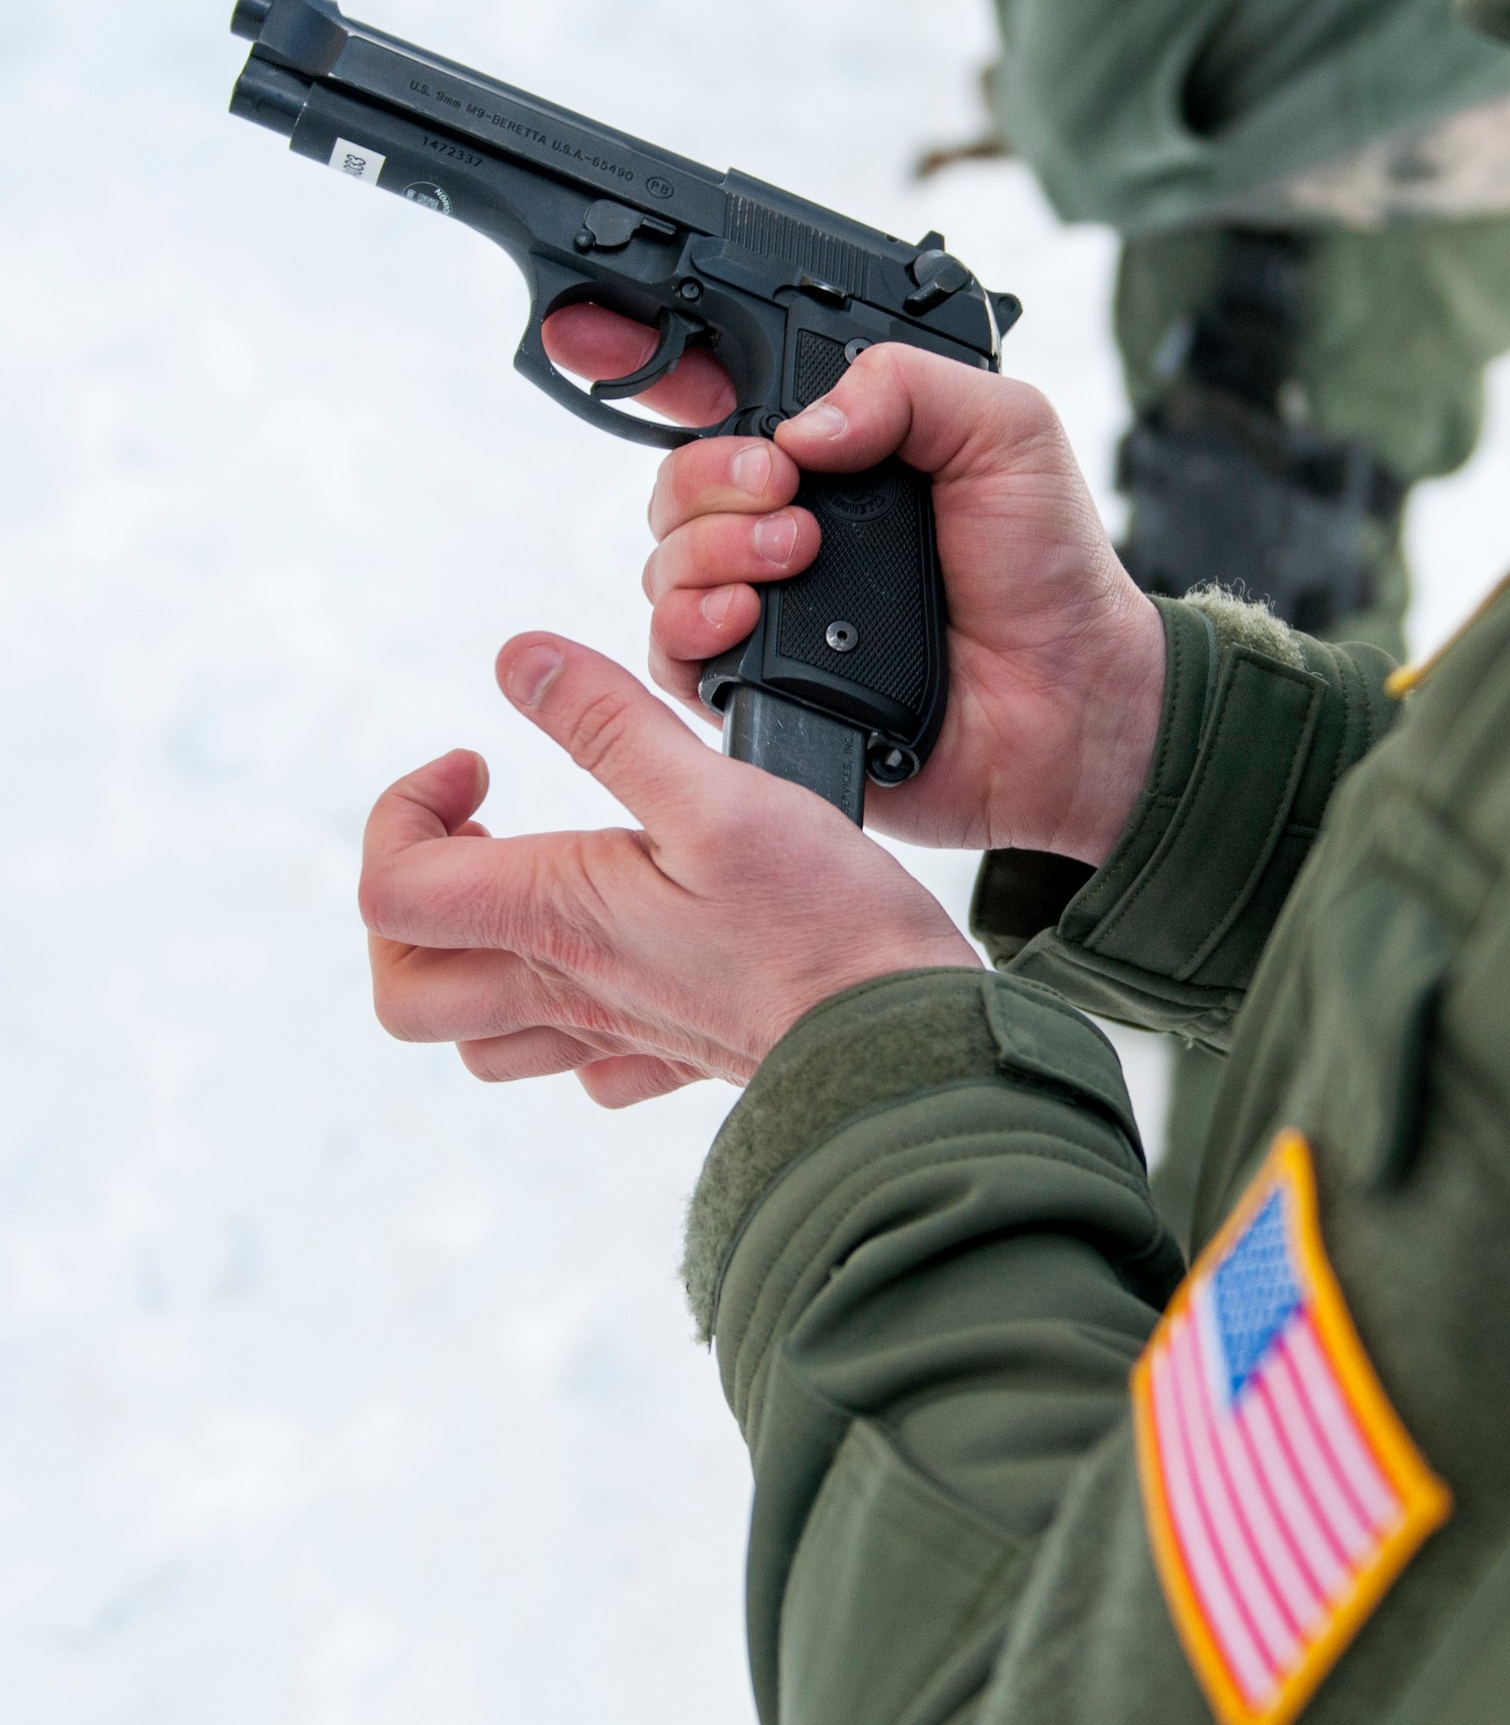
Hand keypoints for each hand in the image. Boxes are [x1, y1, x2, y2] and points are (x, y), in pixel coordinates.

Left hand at [362, 633, 978, 1107]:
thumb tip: (517, 660)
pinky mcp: (673, 1054)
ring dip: (475, 962)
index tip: (481, 764)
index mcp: (556, 916)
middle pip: (406, 987)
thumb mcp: (716, 792)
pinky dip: (568, 1015)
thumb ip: (607, 723)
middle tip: (485, 832)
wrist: (901, 1045)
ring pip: (480, 1039)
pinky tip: (618, 960)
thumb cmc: (822, 925)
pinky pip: (582, 1063)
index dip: (405, 810)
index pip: (391, 888)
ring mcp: (615, 1034)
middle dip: (415, 900)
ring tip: (534, 889)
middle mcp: (567, 987)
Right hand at [542, 307, 1164, 862]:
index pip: (718, 394)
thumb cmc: (1048, 570)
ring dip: (710, 546)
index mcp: (837, 453)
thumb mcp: (1006, 432)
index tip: (598, 331)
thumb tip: (801, 424)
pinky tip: (746, 617)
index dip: (654, 361)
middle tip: (784, 485)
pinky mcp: (757, 685)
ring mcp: (767, 606)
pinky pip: (671, 653)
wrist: (1070, 701)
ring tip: (794, 557)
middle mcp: (786, 525)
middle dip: (708, 473)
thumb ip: (908, 385)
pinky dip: (691, 624)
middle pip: (673, 479)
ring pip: (663, 561)